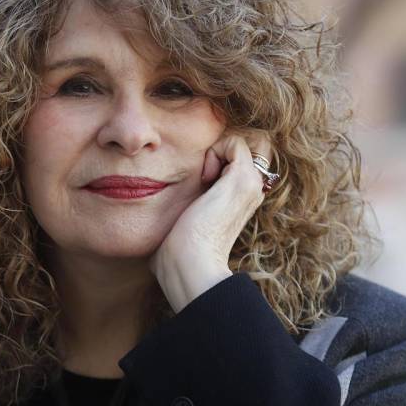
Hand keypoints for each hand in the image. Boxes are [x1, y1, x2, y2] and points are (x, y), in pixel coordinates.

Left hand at [151, 128, 274, 311]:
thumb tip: (153, 190)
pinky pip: (234, 141)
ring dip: (215, 150)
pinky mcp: (244, 178)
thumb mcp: (182, 216)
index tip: (196, 182)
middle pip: (241, 145)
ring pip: (239, 141)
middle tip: (200, 176)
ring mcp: (252, 183)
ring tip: (203, 177)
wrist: (190, 265)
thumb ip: (184, 200)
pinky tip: (205, 177)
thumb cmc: (177, 250)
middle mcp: (252, 188)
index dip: (214, 157)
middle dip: (217, 149)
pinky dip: (215, 151)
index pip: (236, 156)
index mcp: (240, 197)